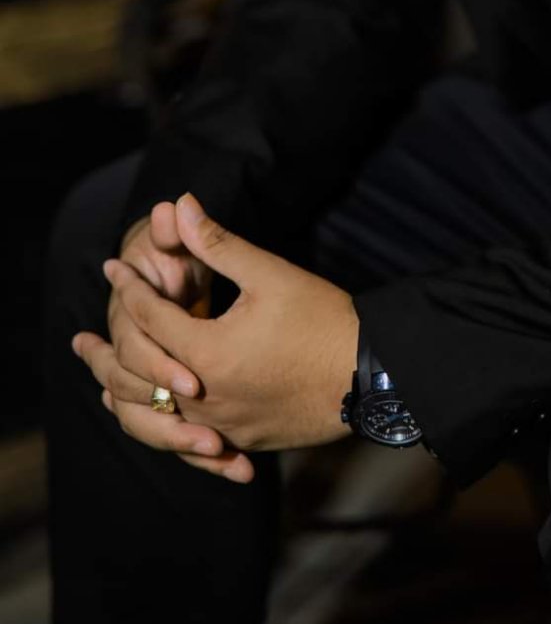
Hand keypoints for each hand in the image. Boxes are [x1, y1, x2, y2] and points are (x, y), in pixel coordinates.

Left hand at [89, 193, 359, 468]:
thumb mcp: (269, 273)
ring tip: (104, 384)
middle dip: (109, 351)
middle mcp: (205, 399)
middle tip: (84, 339)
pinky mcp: (244, 442)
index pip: (151, 317)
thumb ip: (216, 243)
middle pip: (137, 377)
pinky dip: (164, 426)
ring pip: (156, 419)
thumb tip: (179, 205)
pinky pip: (189, 441)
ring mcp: (224, 427)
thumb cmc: (322, 318)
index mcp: (206, 353)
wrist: (369, 375)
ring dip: (128, 394)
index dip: (130, 286)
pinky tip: (158, 417)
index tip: (113, 266)